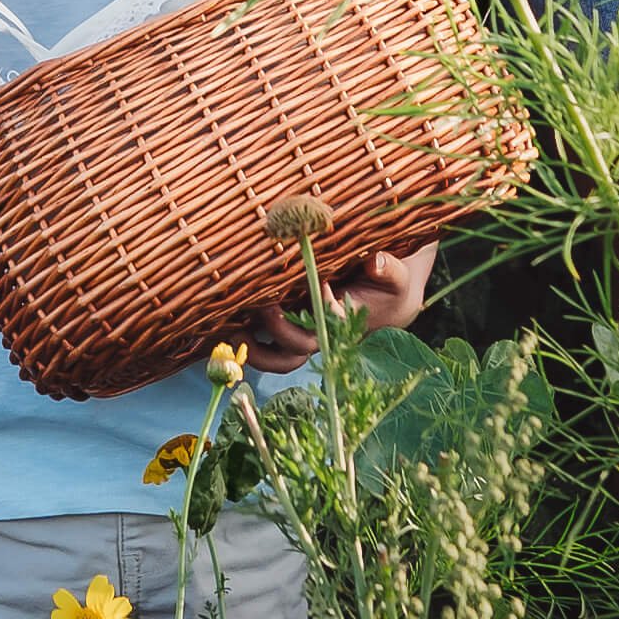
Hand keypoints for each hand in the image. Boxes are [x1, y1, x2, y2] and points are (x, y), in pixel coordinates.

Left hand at [246, 243, 437, 370]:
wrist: (386, 298)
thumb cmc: (389, 284)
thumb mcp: (396, 274)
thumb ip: (389, 269)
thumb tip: (375, 262)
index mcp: (344, 321)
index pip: (328, 322)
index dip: (318, 306)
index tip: (317, 284)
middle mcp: (320, 333)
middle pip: (297, 347)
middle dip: (279, 327)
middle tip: (266, 304)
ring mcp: (302, 334)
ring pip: (278, 356)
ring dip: (255, 349)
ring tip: (234, 332)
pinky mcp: (286, 327)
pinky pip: (264, 347)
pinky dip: (244, 342)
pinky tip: (222, 330)